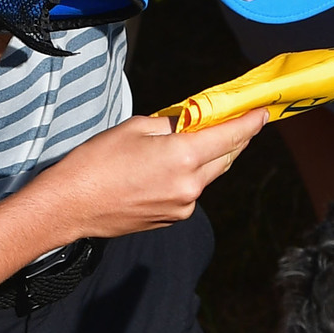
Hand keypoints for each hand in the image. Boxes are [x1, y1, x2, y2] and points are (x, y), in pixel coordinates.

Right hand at [20, 108, 266, 242]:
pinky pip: (191, 192)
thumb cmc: (96, 162)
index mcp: (183, 157)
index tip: (263, 113)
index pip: (230, 137)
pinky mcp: (171, 219)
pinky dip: (192, 176)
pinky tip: (174, 166)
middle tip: (239, 122)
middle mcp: (190, 186)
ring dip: (211, 158)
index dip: (250, 123)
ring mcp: (182, 207)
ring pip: (209, 176)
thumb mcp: (135, 128)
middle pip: (226, 158)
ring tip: (202, 140)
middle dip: (235, 139)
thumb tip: (191, 121)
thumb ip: (171, 124)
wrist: (70, 206)